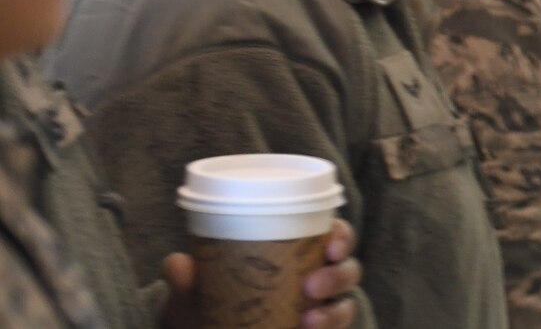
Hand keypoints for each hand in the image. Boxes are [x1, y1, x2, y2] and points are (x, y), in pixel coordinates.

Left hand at [161, 219, 360, 328]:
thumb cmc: (211, 305)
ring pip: (346, 304)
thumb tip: (177, 263)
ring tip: (310, 320)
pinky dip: (328, 328)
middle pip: (348, 268)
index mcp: (301, 252)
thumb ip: (188, 280)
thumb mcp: (197, 293)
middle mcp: (318, 278)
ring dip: (334, 310)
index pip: (335, 235)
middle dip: (338, 275)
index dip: (341, 236)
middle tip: (312, 286)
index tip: (330, 245)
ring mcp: (320, 310)